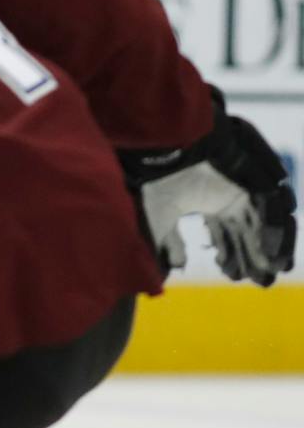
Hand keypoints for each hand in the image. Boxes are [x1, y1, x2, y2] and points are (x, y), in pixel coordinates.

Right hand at [121, 88, 296, 285]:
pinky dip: (272, 223)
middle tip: (265, 281)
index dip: (233, 257)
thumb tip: (173, 272)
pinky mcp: (253, 171)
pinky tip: (270, 246)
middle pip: (252, 231)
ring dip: (272, 244)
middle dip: (258, 257)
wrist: (156, 146)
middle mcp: (232, 194)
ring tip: (274, 267)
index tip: (236, 279)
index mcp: (211, 204)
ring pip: (267, 218)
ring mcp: (244, 182)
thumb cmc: (152, 178)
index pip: (229, 236)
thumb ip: (166, 245)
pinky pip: (270, 200)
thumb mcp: (156, 221)